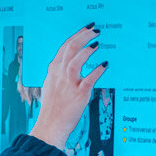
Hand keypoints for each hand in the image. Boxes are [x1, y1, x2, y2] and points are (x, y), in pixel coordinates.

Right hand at [27, 24, 105, 147]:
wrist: (50, 125)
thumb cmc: (52, 108)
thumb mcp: (50, 86)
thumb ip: (58, 73)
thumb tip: (67, 63)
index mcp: (53, 71)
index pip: (64, 47)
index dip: (76, 35)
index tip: (86, 29)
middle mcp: (59, 75)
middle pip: (70, 48)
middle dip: (83, 36)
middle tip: (95, 30)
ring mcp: (69, 84)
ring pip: (76, 60)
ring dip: (88, 50)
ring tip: (97, 43)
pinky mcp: (79, 94)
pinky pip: (90, 79)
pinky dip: (98, 70)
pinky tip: (104, 65)